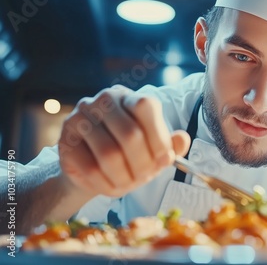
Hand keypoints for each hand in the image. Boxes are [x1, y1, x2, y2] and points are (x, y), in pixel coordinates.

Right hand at [58, 85, 189, 197]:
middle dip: (143, 163)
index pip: (145, 106)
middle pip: (130, 134)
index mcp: (130, 98)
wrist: (93, 170)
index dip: (158, 137)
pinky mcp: (65, 140)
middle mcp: (104, 101)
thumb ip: (171, 145)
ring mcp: (81, 118)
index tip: (165, 159)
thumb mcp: (154, 151)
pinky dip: (105, 183)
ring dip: (124, 177)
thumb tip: (183, 140)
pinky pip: (89, 167)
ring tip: (129, 185)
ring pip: (109, 153)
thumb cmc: (130, 156)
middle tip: (145, 177)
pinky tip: (110, 186)